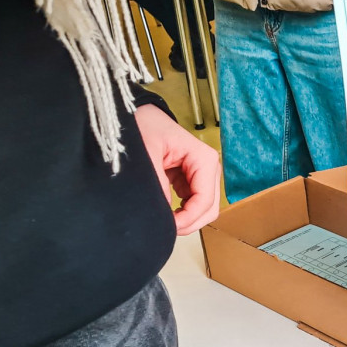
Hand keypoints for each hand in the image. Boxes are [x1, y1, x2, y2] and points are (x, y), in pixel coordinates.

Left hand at [135, 103, 220, 234]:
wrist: (137, 116)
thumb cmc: (144, 126)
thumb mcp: (146, 153)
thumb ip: (156, 183)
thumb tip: (163, 212)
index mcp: (203, 158)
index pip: (205, 200)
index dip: (188, 219)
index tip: (168, 227)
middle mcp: (208, 167)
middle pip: (210, 208)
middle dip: (190, 223)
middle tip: (167, 230)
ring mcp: (202, 174)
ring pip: (204, 209)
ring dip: (187, 219)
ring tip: (165, 221)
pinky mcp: (191, 179)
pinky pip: (194, 204)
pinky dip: (182, 213)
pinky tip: (167, 212)